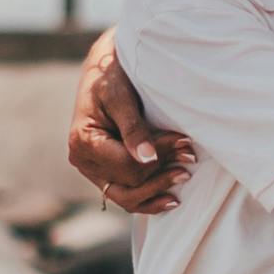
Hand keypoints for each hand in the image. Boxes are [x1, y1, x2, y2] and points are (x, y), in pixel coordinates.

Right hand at [68, 30, 193, 215]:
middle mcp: (83, 161)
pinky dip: (149, 200)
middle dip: (162, 171)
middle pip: (128, 183)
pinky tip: (171, 199)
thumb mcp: (121, 97)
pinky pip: (126, 196)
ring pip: (127, 198)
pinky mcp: (104, 174)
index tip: (183, 141)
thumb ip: (133, 128)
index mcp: (83, 142)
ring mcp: (93, 171)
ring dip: (158, 191)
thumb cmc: (112, 78)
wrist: (103, 73)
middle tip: (190, 155)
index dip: (158, 156)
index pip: (125, 164)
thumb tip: (147, 159)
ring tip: (184, 175)